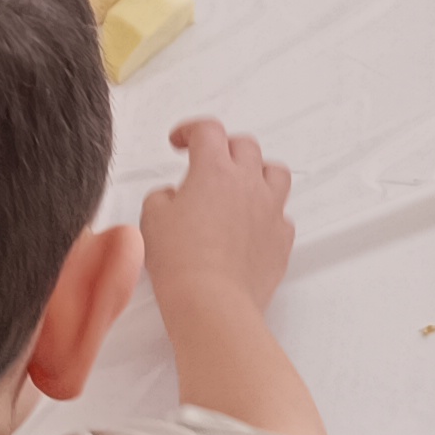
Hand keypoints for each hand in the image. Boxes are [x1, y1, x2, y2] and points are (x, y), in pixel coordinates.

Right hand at [139, 118, 294, 313]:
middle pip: (245, 146)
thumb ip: (163, 197)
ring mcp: (270, 210)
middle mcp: (247, 184)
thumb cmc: (182, 263)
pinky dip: (268, 214)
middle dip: (224, 148)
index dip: (190, 131)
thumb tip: (173, 197)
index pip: (207, 131)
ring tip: (242, 185)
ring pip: (275, 173)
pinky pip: (281, 215)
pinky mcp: (282, 239)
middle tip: (208, 161)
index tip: (181, 141)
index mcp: (214, 170)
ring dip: (257, 173)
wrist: (211, 303)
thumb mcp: (152, 219)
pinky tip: (252, 225)